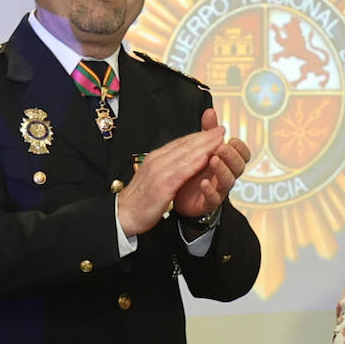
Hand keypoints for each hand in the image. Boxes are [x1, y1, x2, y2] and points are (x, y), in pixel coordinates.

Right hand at [116, 109, 250, 235]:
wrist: (123, 214)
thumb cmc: (140, 198)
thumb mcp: (153, 176)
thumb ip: (166, 165)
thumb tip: (179, 158)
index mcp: (155, 158)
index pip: (180, 143)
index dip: (198, 135)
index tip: (213, 130)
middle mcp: (157, 161)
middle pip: (184, 145)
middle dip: (204, 136)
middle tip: (220, 129)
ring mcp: (159, 173)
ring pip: (185, 155)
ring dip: (204, 146)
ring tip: (219, 138)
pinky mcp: (162, 186)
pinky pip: (181, 172)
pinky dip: (194, 163)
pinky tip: (206, 158)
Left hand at [173, 109, 250, 219]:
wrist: (177, 194)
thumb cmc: (193, 170)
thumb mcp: (200, 148)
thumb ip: (207, 131)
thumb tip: (210, 111)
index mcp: (226, 161)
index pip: (243, 154)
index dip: (241, 147)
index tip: (233, 140)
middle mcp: (224, 175)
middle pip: (239, 167)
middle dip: (232, 156)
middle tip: (221, 148)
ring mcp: (218, 189)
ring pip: (228, 182)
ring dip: (222, 170)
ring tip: (213, 160)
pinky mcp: (207, 202)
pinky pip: (213, 199)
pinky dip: (210, 190)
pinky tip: (203, 182)